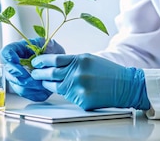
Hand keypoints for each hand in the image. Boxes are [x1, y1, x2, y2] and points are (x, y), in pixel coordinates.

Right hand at [1, 38, 64, 100]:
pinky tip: (43, 88)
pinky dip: (34, 92)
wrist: (59, 67)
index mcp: (20, 49)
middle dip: (20, 75)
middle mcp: (16, 64)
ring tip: (41, 82)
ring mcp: (18, 77)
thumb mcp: (52, 45)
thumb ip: (48, 46)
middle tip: (31, 75)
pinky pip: (24, 93)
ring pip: (16, 84)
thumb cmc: (53, 54)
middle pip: (8, 71)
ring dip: (29, 85)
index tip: (16, 60)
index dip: (8, 57)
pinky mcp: (24, 88)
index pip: (6, 52)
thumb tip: (45, 50)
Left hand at [31, 53, 149, 110]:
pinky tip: (65, 90)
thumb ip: (72, 61)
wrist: (125, 85)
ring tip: (44, 82)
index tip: (35, 62)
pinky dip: (65, 93)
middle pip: (50, 73)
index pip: (53, 59)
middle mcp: (77, 73)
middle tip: (34, 73)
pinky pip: (67, 97)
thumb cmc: (108, 71)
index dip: (41, 60)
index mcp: (79, 60)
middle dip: (39, 73)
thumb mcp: (89, 59)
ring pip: (55, 86)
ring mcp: (79, 88)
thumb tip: (53, 63)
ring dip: (47, 84)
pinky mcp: (82, 100)